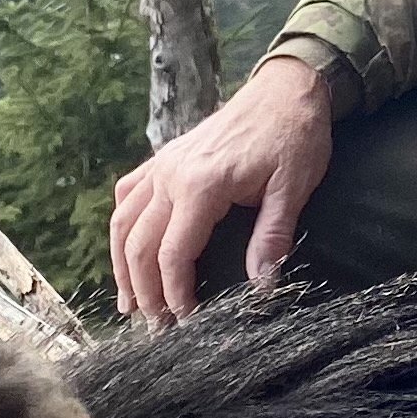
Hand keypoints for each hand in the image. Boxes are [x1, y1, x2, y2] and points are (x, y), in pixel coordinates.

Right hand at [107, 55, 338, 325]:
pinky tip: (127, 250)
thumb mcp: (293, 187)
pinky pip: (128, 195)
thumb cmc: (294, 136)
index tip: (186, 323)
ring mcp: (162, 165)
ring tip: (130, 303)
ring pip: (123, 222)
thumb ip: (272, 236)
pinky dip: (122, 227)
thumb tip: (261, 286)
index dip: (174, 295)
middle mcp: (171, 175)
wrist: (286, 90)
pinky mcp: (164, 159)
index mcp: (200, 185)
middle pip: (138, 245)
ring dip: (122, 266)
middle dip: (144, 292)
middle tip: (156, 328)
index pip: (173, 254)